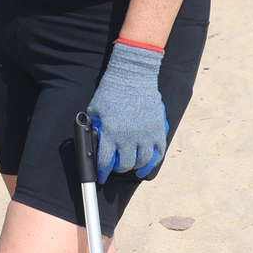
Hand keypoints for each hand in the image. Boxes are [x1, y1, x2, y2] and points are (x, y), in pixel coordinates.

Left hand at [86, 42, 167, 178]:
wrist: (133, 76)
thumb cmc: (111, 91)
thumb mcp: (95, 110)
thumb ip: (94, 128)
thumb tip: (93, 143)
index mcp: (110, 133)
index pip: (105, 161)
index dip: (102, 172)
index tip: (100, 176)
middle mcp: (128, 137)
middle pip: (125, 164)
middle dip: (119, 169)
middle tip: (117, 167)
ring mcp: (145, 134)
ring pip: (142, 161)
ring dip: (135, 167)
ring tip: (132, 168)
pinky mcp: (158, 129)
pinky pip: (158, 152)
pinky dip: (153, 161)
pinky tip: (147, 165)